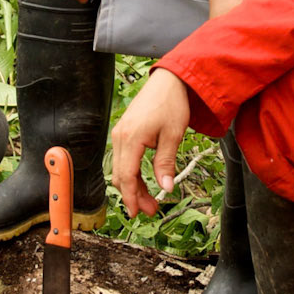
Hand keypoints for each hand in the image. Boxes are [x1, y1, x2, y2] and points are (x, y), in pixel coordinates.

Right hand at [110, 70, 190, 216]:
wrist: (168, 80)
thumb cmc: (172, 103)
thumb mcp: (173, 136)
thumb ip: (166, 163)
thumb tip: (166, 187)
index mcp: (131, 138)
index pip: (127, 176)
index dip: (131, 197)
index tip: (138, 212)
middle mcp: (120, 137)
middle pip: (120, 175)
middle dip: (133, 195)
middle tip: (151, 209)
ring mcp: (119, 134)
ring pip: (120, 169)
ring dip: (133, 186)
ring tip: (150, 199)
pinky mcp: (123, 132)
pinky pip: (123, 159)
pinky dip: (132, 173)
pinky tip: (144, 181)